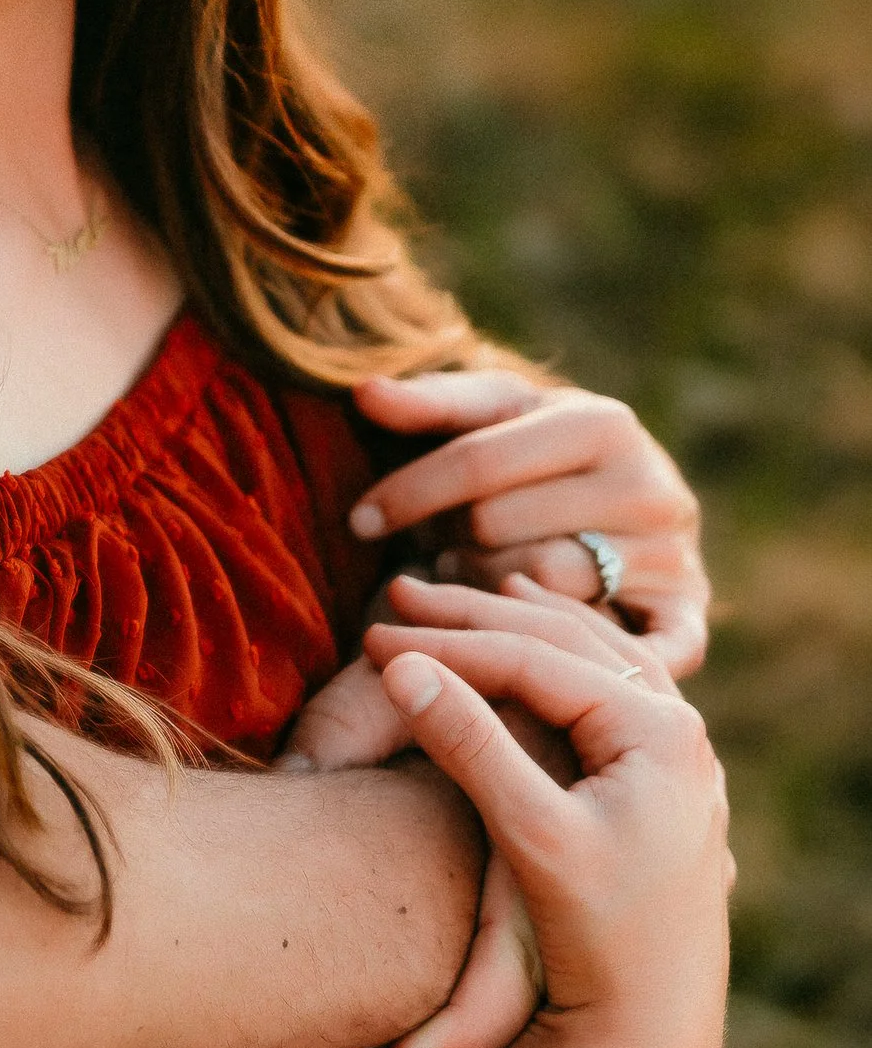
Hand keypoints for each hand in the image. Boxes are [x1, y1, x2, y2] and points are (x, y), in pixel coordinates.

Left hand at [348, 369, 708, 673]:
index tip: (358, 521)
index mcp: (604, 423)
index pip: (478, 464)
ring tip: (473, 585)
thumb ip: (428, 403)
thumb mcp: (490, 414)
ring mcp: (676, 557)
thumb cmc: (533, 453)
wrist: (620, 502)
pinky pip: (617, 648)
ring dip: (488, 594)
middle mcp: (654, 489)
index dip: (407, 492)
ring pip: (544, 591)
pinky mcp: (688, 619)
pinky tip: (532, 652)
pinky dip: (579, 657)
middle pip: (503, 531)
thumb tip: (364, 391)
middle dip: (449, 543)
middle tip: (433, 555)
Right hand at [356, 578, 677, 1047]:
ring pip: (595, 656)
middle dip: (477, 616)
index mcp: (658, 730)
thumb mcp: (529, 835)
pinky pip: (613, 687)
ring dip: (524, 623)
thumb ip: (470, 744)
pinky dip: (565, 656)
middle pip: (566, 642)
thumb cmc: (596, 937)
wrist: (653, 1024)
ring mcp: (677, 753)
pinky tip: (542, 644)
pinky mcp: (664, 780)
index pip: (535, 658)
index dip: (449, 643)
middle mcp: (680, 729)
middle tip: (398, 595)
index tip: (376, 637)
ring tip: (472, 593)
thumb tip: (402, 667)